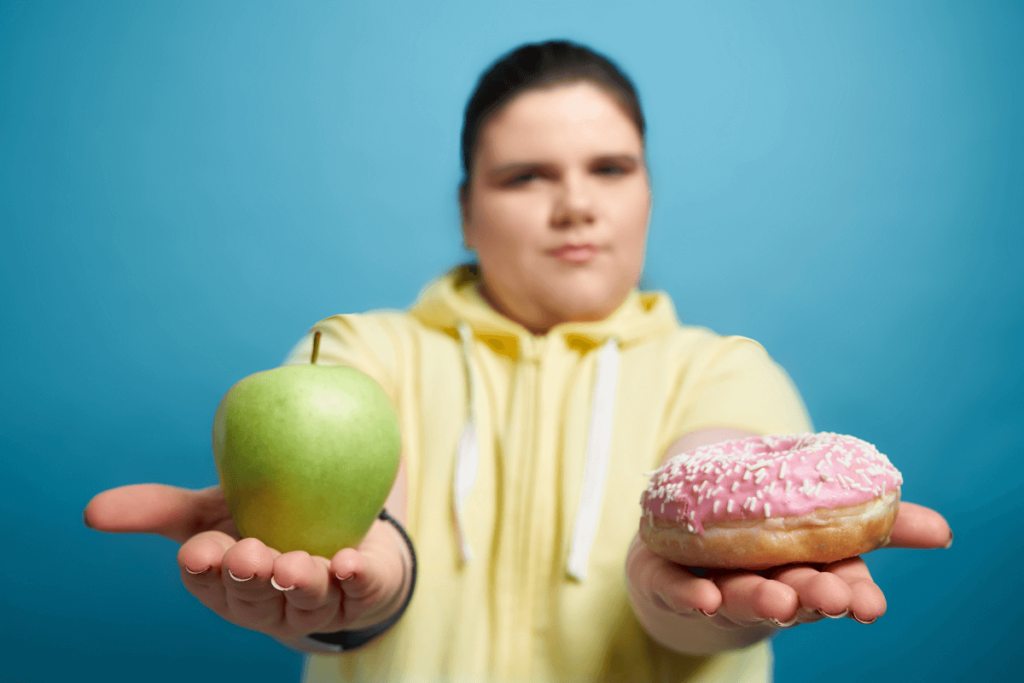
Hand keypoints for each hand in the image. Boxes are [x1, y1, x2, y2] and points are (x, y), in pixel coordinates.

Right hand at [84, 484, 409, 639]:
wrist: (347, 527)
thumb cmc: (267, 520)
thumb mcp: (213, 510)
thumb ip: (161, 510)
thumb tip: (91, 512)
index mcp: (228, 583)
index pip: (210, 580)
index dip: (205, 569)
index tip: (199, 552)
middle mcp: (271, 601)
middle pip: (256, 596)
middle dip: (249, 580)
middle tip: (247, 556)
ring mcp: (320, 601)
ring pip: (307, 599)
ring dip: (300, 583)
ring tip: (293, 564)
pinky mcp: (364, 590)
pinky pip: (362, 588)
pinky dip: (356, 577)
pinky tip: (349, 562)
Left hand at [627, 501, 950, 652]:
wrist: (684, 529)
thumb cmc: (765, 526)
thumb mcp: (821, 513)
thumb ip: (873, 520)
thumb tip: (945, 530)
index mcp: (804, 567)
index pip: (836, 582)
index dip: (853, 593)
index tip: (871, 603)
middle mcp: (764, 581)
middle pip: (792, 592)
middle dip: (812, 596)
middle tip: (832, 598)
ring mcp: (716, 582)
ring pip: (740, 595)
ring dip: (759, 599)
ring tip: (776, 599)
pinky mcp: (669, 580)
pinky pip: (677, 589)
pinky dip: (690, 594)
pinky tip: (704, 598)